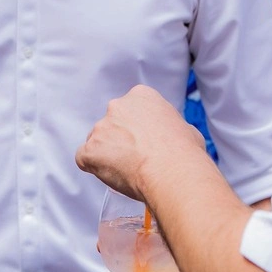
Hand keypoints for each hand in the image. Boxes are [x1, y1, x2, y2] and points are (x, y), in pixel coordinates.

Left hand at [74, 85, 206, 199]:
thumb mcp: (187, 129)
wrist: (173, 172)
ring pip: (98, 141)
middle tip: (137, 159)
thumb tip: (173, 137)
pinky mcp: (90, 149)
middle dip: (120, 140)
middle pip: (112, 124)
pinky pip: (84, 158)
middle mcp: (117, 106)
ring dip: (108, 154)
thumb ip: (170, 127)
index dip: (137, 129)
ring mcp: (101, 127)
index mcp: (141, 96)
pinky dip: (94, 167)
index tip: (145, 142)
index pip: (131, 110)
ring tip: (129, 172)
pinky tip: (112, 175)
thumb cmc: (185, 154)